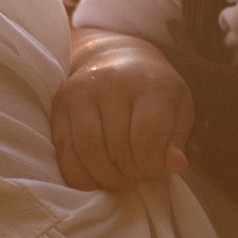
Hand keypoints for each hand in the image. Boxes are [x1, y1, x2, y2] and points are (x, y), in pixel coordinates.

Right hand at [53, 32, 192, 190]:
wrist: (113, 56)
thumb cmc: (152, 89)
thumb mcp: (178, 108)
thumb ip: (177, 139)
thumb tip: (176, 166)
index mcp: (151, 84)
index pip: (148, 136)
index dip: (153, 165)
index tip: (156, 171)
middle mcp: (113, 84)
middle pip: (118, 147)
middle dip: (130, 174)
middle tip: (137, 177)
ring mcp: (82, 93)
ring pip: (89, 151)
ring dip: (106, 178)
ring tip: (119, 182)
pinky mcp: (60, 105)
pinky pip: (64, 151)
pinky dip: (79, 176)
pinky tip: (94, 181)